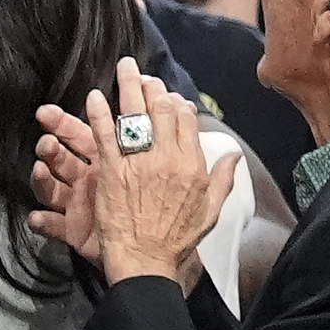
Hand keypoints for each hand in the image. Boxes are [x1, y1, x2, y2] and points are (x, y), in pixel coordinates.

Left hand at [38, 60, 230, 283]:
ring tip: (124, 69)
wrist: (147, 259)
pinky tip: (95, 97)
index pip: (187, 121)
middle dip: (153, 89)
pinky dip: (99, 113)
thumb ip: (224, 178)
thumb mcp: (210, 210)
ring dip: (128, 88)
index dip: (177, 104)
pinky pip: (104, 134)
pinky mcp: (112, 171)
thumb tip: (234, 154)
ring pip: (134, 116)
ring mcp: (139, 163)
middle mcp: (167, 159)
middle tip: (143, 75)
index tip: (169, 96)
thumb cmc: (178, 239)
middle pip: (161, 111)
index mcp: (192, 166)